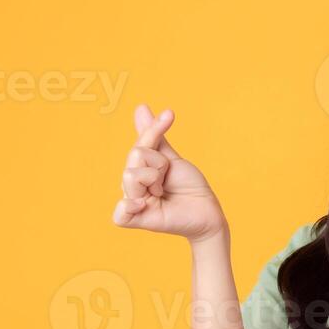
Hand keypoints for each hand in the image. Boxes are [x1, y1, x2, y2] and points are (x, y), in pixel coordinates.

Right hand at [112, 103, 227, 240]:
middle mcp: (132, 186)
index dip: (153, 131)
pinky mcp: (137, 221)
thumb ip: (153, 136)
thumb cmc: (190, 187)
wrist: (208, 211)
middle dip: (158, 163)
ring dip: (153, 179)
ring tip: (163, 192)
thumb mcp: (171, 159)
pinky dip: (129, 205)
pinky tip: (145, 202)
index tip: (170, 116)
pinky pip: (120, 214)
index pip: (138, 145)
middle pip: (134, 157)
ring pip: (129, 176)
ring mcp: (134, 203)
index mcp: (139, 170)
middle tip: (168, 178)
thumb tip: (140, 107)